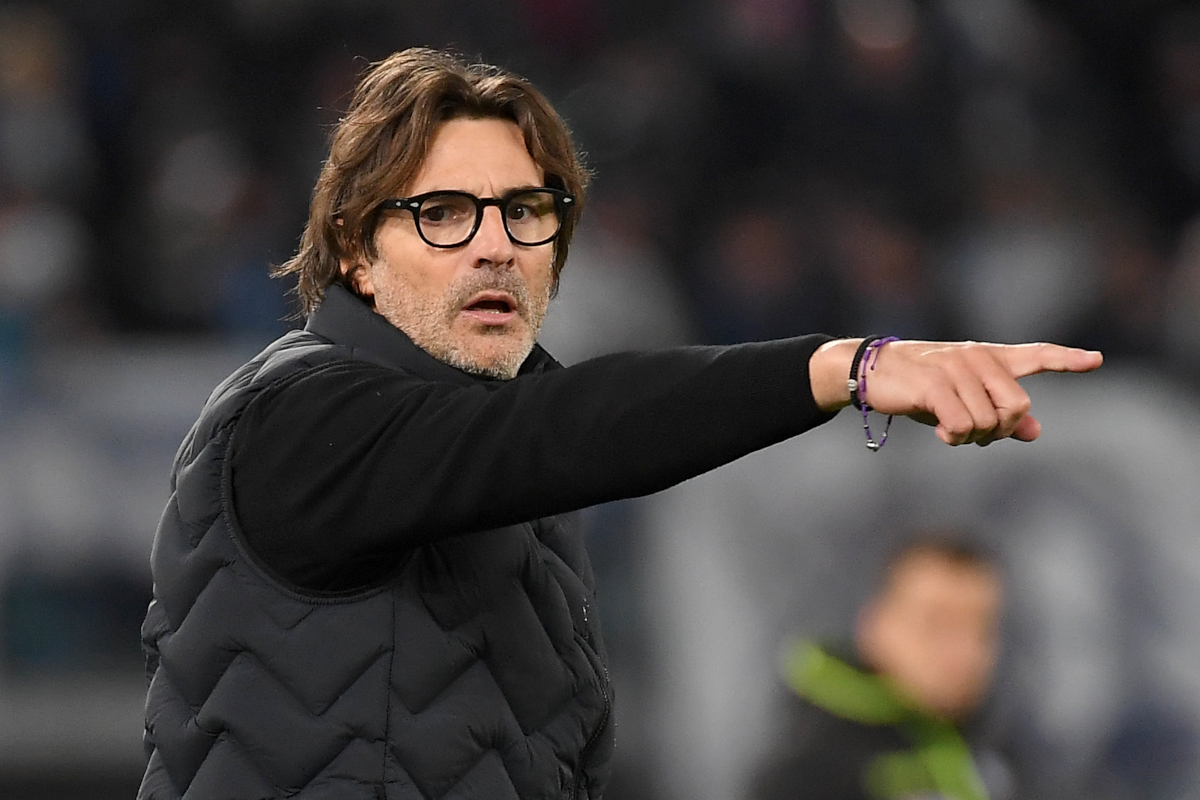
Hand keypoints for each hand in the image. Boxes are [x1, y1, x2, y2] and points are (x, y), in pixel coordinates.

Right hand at [810, 339, 1102, 445]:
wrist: (869, 371)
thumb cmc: (919, 388)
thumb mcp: (962, 402)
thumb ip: (999, 415)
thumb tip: (1035, 432)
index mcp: (988, 357)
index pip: (1035, 355)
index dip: (1066, 359)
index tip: (1095, 360)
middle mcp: (977, 357)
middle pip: (1018, 407)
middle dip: (1000, 430)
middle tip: (976, 434)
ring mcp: (956, 369)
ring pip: (989, 423)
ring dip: (972, 437)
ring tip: (952, 430)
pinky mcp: (934, 385)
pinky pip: (963, 426)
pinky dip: (955, 437)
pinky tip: (942, 432)